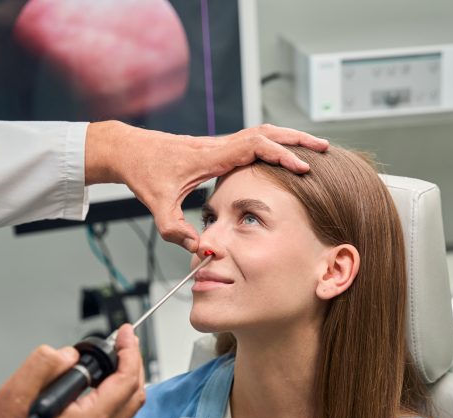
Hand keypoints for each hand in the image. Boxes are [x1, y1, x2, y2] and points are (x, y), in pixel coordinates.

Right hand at [0, 325, 144, 417]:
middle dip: (133, 362)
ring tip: (112, 358)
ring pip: (126, 408)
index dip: (129, 350)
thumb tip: (69, 354)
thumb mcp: (15, 392)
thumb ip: (46, 364)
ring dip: (125, 379)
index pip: (126, 380)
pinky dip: (114, 396)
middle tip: (123, 342)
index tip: (125, 333)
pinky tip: (98, 384)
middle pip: (135, 395)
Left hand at [85, 121, 328, 251]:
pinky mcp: (216, 148)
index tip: (303, 167)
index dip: (281, 155)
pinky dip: (272, 143)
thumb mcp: (159, 207)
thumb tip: (201, 250)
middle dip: (296, 139)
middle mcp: (219, 145)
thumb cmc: (143, 173)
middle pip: (266, 131)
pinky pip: (251, 139)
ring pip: (261, 132)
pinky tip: (282, 155)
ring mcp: (218, 144)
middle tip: (323, 149)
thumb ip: (178, 231)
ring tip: (311, 149)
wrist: (129, 151)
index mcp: (211, 156)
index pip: (255, 146)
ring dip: (287, 138)